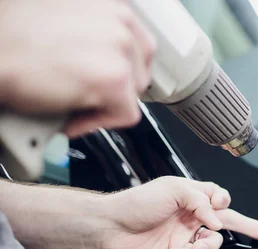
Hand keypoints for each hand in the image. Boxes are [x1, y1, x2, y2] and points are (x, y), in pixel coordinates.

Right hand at [0, 0, 154, 135]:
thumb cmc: (10, 36)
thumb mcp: (62, 18)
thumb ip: (89, 33)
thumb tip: (100, 59)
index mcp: (110, 5)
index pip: (139, 44)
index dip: (122, 68)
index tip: (108, 79)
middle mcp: (120, 20)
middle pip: (140, 70)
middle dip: (118, 88)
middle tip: (90, 95)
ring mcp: (120, 48)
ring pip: (133, 93)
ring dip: (106, 104)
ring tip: (76, 104)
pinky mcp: (115, 79)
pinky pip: (125, 115)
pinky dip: (98, 123)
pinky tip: (72, 117)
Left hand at [101, 177, 257, 248]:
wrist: (114, 226)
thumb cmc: (139, 202)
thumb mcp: (173, 189)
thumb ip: (200, 201)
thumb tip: (216, 220)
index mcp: (194, 195)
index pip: (221, 198)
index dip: (224, 204)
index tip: (219, 208)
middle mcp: (194, 215)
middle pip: (228, 221)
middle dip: (250, 227)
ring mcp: (187, 234)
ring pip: (213, 244)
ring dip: (205, 247)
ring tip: (189, 248)